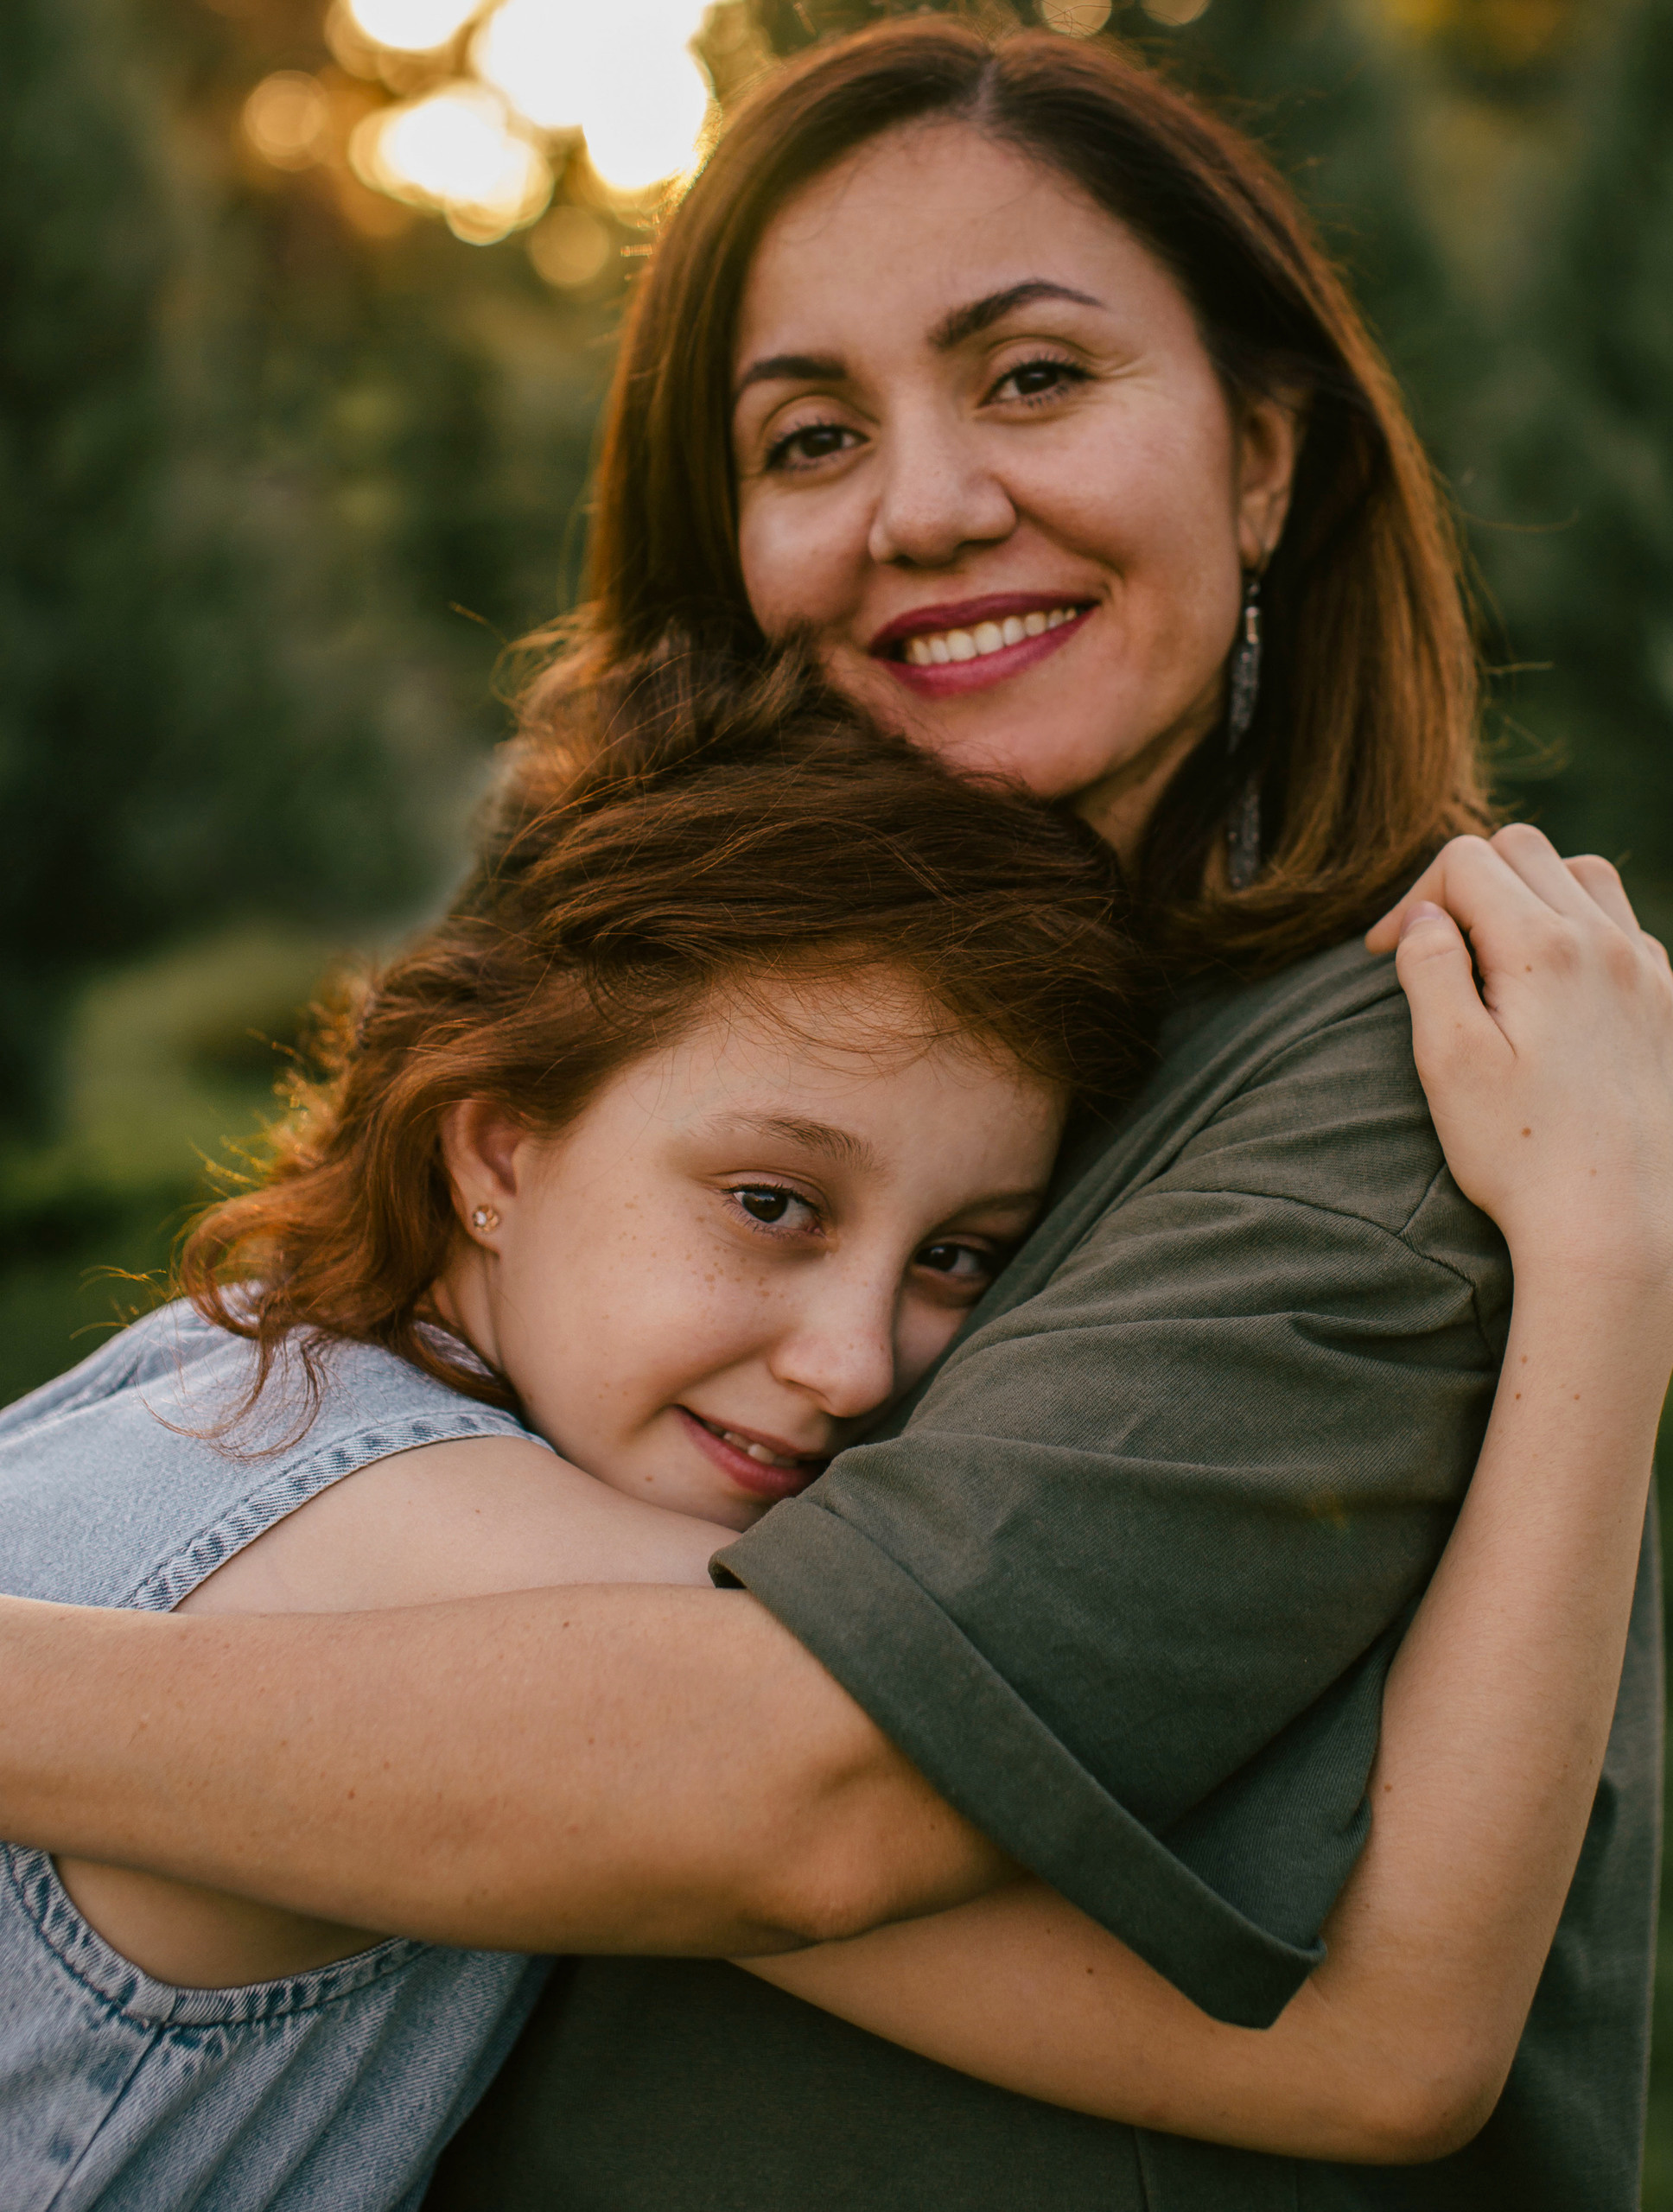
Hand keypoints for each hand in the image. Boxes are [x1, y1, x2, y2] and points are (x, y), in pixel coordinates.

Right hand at [1366, 826, 1672, 1287]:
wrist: (1615, 1219)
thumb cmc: (1520, 1151)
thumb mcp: (1448, 1060)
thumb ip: (1430, 969)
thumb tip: (1423, 915)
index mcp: (1544, 948)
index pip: (1465, 861)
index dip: (1411, 897)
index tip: (1384, 955)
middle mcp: (1604, 942)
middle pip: (1524, 849)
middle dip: (1467, 882)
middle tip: (1436, 948)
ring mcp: (1645, 968)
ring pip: (1583, 872)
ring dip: (1529, 892)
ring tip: (1495, 953)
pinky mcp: (1667, 1000)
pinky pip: (1623, 923)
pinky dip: (1579, 926)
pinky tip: (1553, 985)